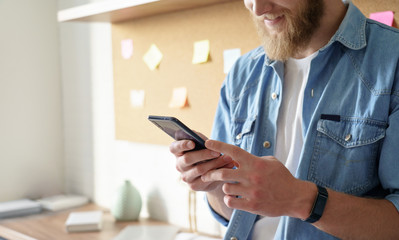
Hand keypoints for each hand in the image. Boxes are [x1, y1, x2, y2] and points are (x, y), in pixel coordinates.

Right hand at [169, 133, 234, 192]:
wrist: (211, 171)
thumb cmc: (205, 152)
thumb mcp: (202, 144)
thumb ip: (201, 140)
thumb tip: (206, 140)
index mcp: (177, 152)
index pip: (174, 147)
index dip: (182, 145)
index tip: (193, 143)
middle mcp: (179, 165)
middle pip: (188, 159)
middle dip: (204, 154)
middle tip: (217, 152)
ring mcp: (185, 177)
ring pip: (199, 169)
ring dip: (215, 163)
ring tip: (228, 158)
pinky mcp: (194, 186)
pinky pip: (206, 179)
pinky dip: (218, 172)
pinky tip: (228, 167)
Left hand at [201, 139, 315, 217]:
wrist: (295, 197)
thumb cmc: (281, 177)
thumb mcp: (270, 162)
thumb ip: (253, 159)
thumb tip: (236, 157)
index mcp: (255, 163)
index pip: (233, 151)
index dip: (219, 146)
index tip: (208, 142)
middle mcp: (252, 176)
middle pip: (223, 173)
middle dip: (211, 173)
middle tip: (206, 173)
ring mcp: (252, 192)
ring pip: (226, 188)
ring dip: (225, 186)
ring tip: (229, 186)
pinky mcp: (252, 205)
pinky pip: (231, 202)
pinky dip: (229, 199)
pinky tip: (233, 197)